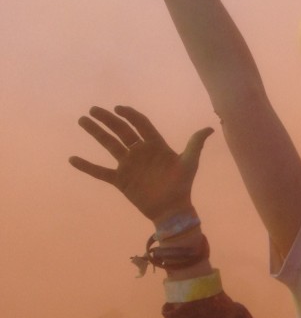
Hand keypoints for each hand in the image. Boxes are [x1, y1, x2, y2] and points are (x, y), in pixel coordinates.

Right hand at [70, 105, 212, 224]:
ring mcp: (129, 165)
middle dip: (108, 119)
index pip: (141, 125)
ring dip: (96, 133)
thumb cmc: (182, 185)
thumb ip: (195, 144)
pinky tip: (73, 159)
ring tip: (82, 120)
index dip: (130, 115)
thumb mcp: (190, 163)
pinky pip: (101, 172)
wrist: (173, 210)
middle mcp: (140, 152)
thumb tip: (210, 128)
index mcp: (156, 145)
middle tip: (94, 109)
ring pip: (110, 145)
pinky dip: (87, 166)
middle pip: (122, 131)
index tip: (118, 107)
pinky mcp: (121, 180)